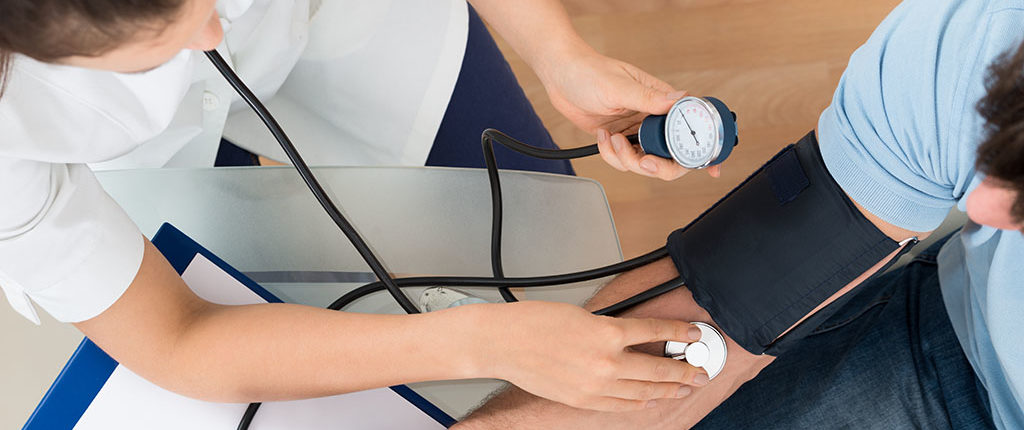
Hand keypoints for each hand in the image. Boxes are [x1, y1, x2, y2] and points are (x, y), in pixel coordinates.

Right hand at [471, 301, 708, 411]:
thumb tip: (629, 338)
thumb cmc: (534, 322)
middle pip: (657, 369)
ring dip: (668, 389)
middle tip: (700, 370)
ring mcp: (595, 385)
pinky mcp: (583, 400)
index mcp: (607, 332)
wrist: (504, 343)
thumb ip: (608, 328)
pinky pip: (620, 405)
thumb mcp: (581, 314)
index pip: (655, 333)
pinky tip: (651, 401)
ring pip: (644, 392)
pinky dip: (640, 403)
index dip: (679, 334)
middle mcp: (606, 362)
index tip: (694, 334)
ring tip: (684, 387)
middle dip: (684, 370)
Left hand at [536, 49, 720, 180]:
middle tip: (642, 162)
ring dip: (626, 159)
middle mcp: (652, 117)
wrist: (561, 75)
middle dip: (657, 165)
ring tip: (612, 140)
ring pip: (644, 162)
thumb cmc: (589, 72)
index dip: (703, 151)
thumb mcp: (619, 86)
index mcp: (660, 101)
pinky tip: (603, 138)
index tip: (710, 168)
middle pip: (670, 156)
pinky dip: (611, 155)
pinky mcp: (619, 139)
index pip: (690, 128)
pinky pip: (623, 160)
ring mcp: (635, 130)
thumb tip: (680, 100)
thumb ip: (648, 98)